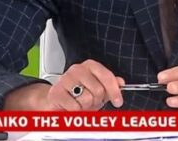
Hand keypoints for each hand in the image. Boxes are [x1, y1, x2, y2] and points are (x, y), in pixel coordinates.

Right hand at [4, 59, 123, 110]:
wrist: (56, 100)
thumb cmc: (78, 94)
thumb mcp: (98, 89)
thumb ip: (110, 85)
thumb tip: (121, 82)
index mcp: (90, 66)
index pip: (107, 76)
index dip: (114, 90)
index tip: (118, 101)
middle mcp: (78, 69)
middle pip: (98, 90)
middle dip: (97, 101)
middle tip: (90, 102)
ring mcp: (66, 79)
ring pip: (87, 98)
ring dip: (85, 106)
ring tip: (80, 103)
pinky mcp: (56, 91)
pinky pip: (75, 106)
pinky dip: (76, 111)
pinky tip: (71, 106)